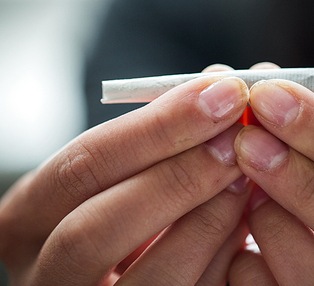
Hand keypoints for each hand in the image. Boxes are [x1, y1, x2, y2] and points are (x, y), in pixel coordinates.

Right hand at [0, 75, 250, 284]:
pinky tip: (246, 218)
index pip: (84, 164)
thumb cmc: (124, 200)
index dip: (158, 127)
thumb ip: (163, 129)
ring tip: (249, 175)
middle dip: (180, 174)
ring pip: (150, 275)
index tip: (222, 93)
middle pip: (99, 225)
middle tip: (237, 138)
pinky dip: (223, 256)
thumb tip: (220, 79)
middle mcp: (46, 271)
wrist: (121, 265)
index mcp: (31, 216)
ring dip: (210, 218)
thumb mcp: (124, 167)